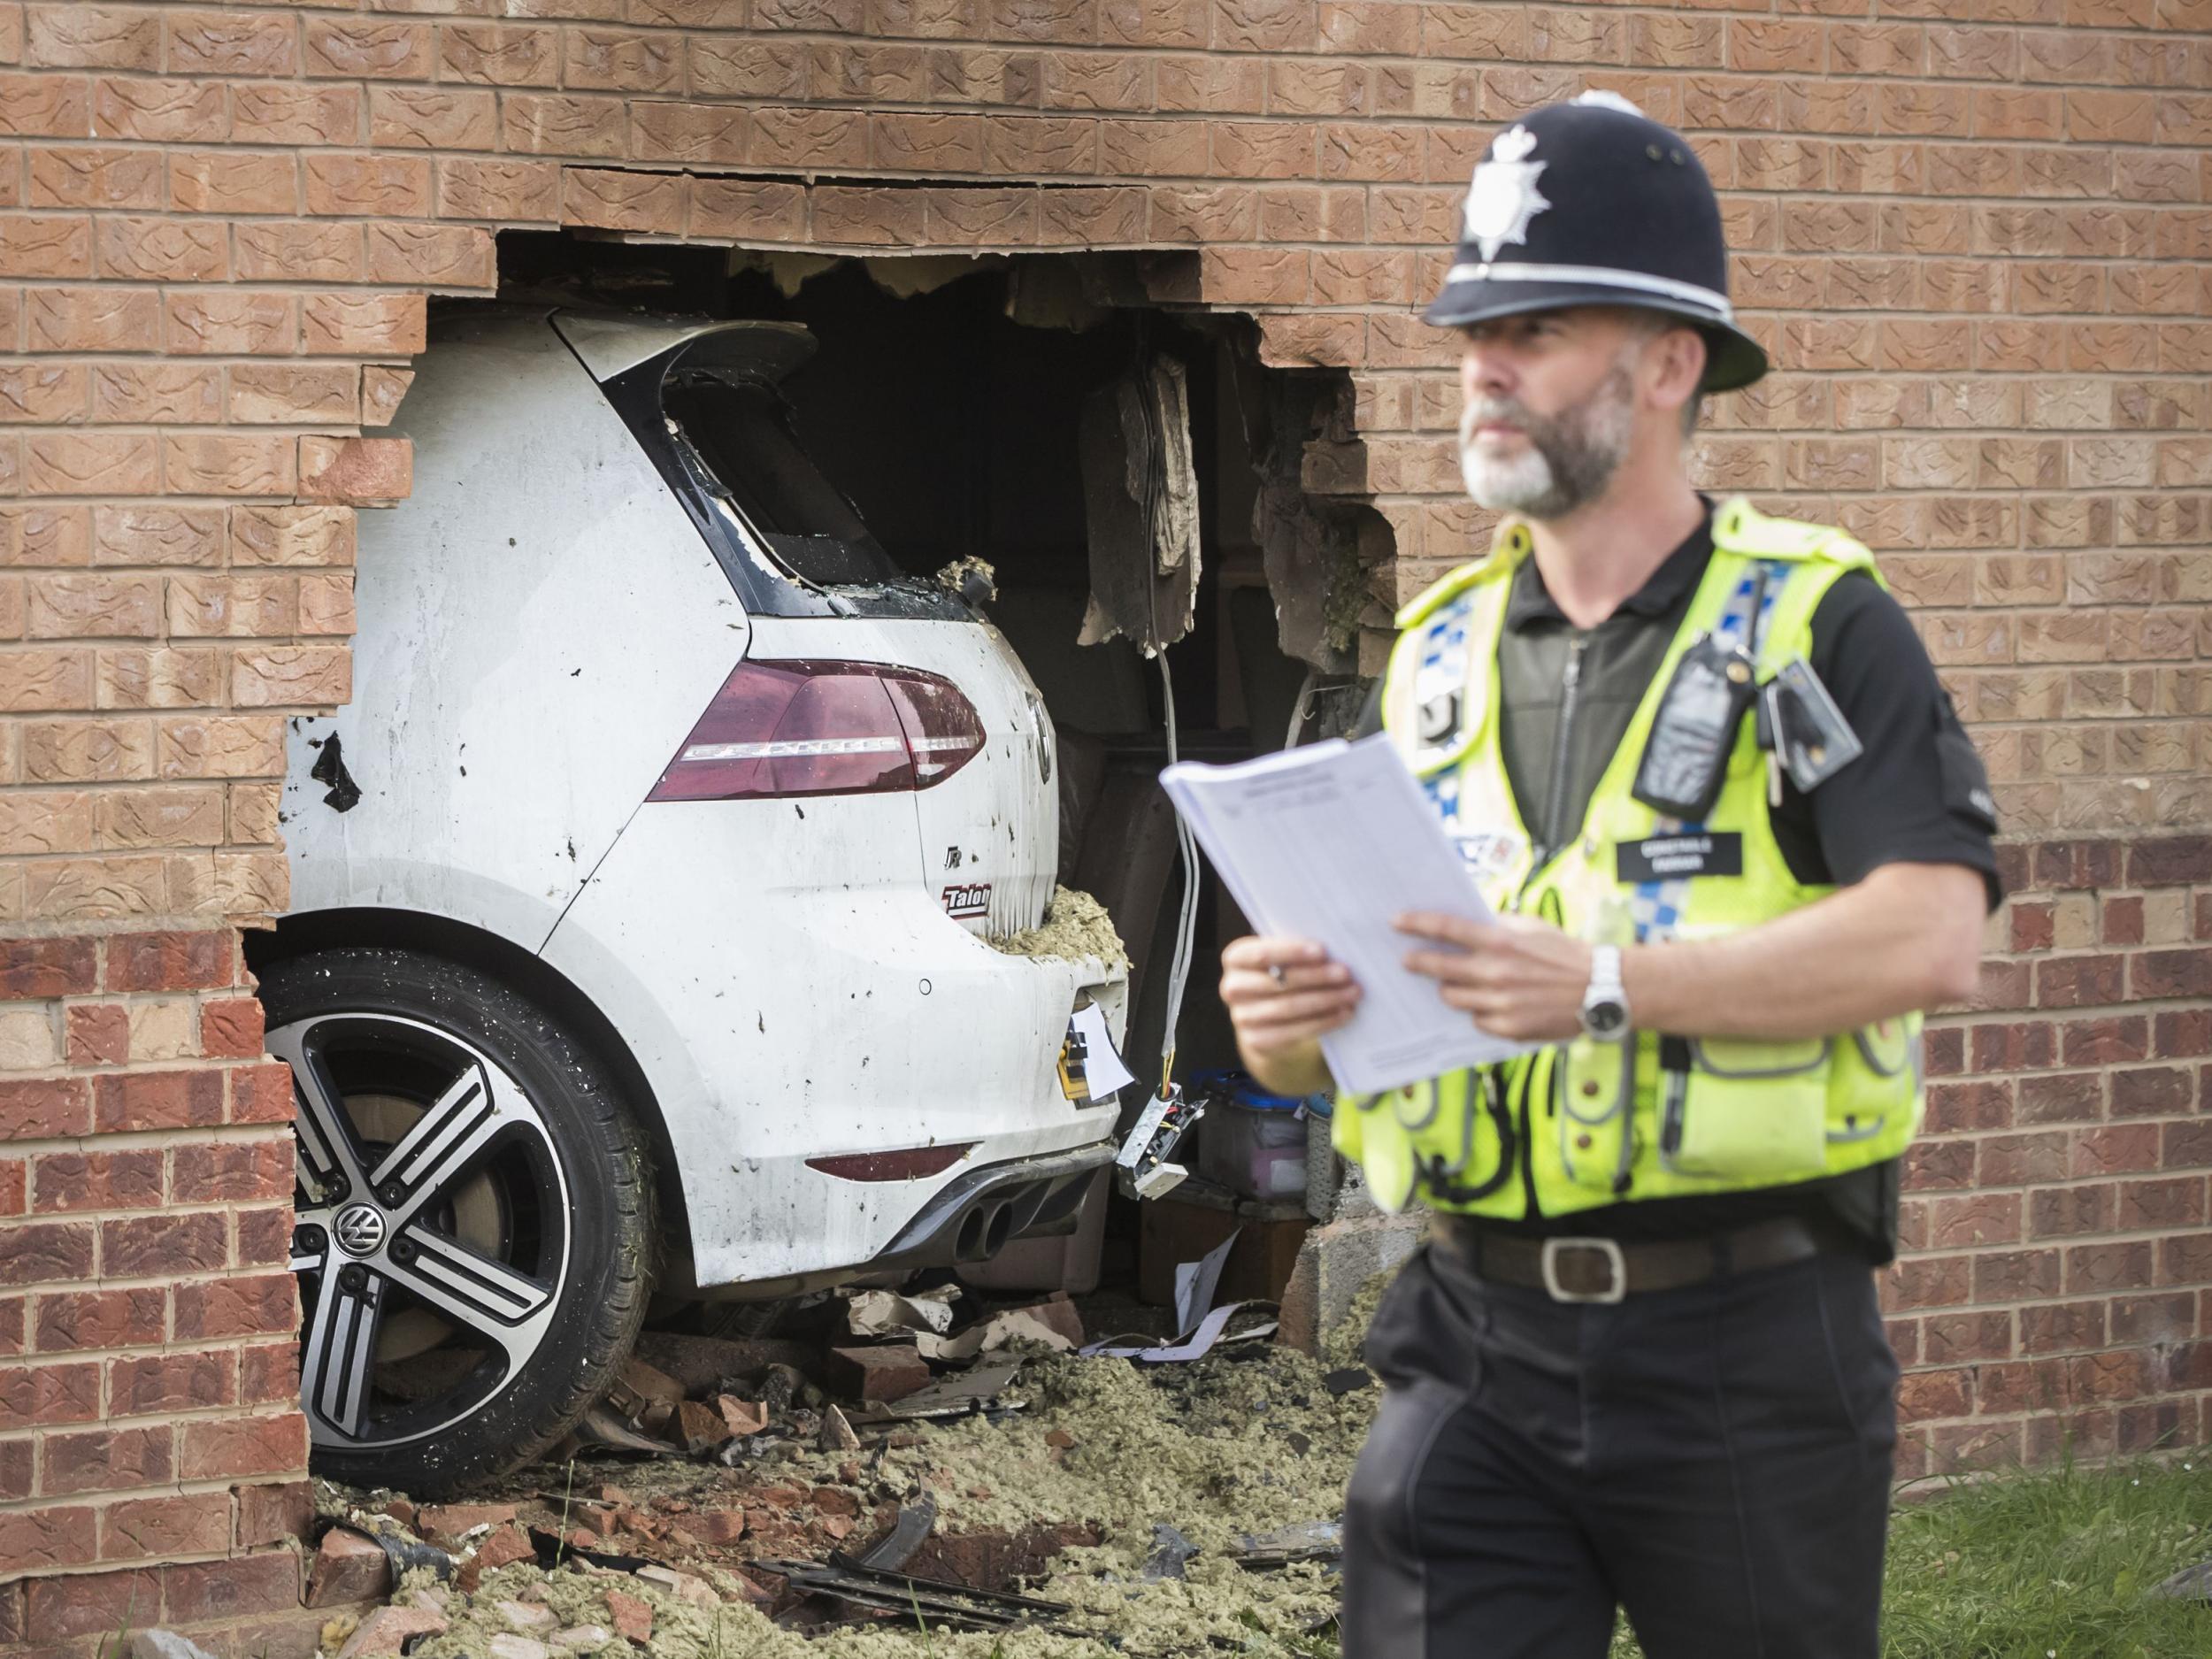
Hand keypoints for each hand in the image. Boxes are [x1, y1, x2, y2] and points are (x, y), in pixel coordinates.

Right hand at [1219, 935, 1359, 1077]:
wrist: (1268, 1020)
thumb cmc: (1281, 977)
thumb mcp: (1282, 959)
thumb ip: (1296, 952)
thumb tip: (1334, 949)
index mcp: (1236, 959)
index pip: (1261, 953)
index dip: (1291, 951)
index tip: (1323, 951)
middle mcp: (1232, 987)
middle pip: (1279, 981)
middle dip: (1317, 976)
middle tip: (1346, 973)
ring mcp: (1242, 1017)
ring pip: (1289, 1007)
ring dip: (1326, 999)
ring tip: (1352, 993)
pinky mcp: (1257, 1040)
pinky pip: (1295, 1031)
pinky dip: (1324, 1021)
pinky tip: (1344, 1013)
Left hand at [1397, 911, 1594, 1042]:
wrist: (1602, 989)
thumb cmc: (1565, 954)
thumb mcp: (1530, 928)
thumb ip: (1496, 926)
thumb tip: (1466, 922)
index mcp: (1500, 942)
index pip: (1446, 929)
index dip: (1416, 924)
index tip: (1396, 922)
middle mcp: (1495, 973)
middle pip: (1439, 969)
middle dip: (1418, 963)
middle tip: (1406, 960)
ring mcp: (1500, 1003)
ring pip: (1453, 998)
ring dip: (1450, 989)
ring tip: (1456, 983)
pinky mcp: (1508, 1028)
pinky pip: (1477, 1020)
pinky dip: (1479, 1012)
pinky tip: (1491, 1004)